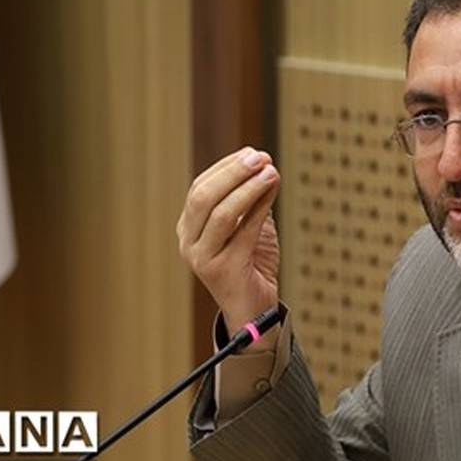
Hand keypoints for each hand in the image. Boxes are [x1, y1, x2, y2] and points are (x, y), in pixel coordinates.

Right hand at [177, 147, 280, 331]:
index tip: (253, 152)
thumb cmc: (250, 264)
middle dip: (233, 173)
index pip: (200, 188)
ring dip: (248, 188)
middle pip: (203, 197)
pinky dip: (259, 208)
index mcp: (188, 228)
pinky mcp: (224, 270)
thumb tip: (262, 163)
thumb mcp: (246, 225)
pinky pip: (243, 232)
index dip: (226, 167)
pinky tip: (272, 192)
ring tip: (271, 172)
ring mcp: (203, 258)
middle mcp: (188, 242)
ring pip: (222, 213)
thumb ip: (248, 198)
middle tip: (260, 157)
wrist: (254, 309)